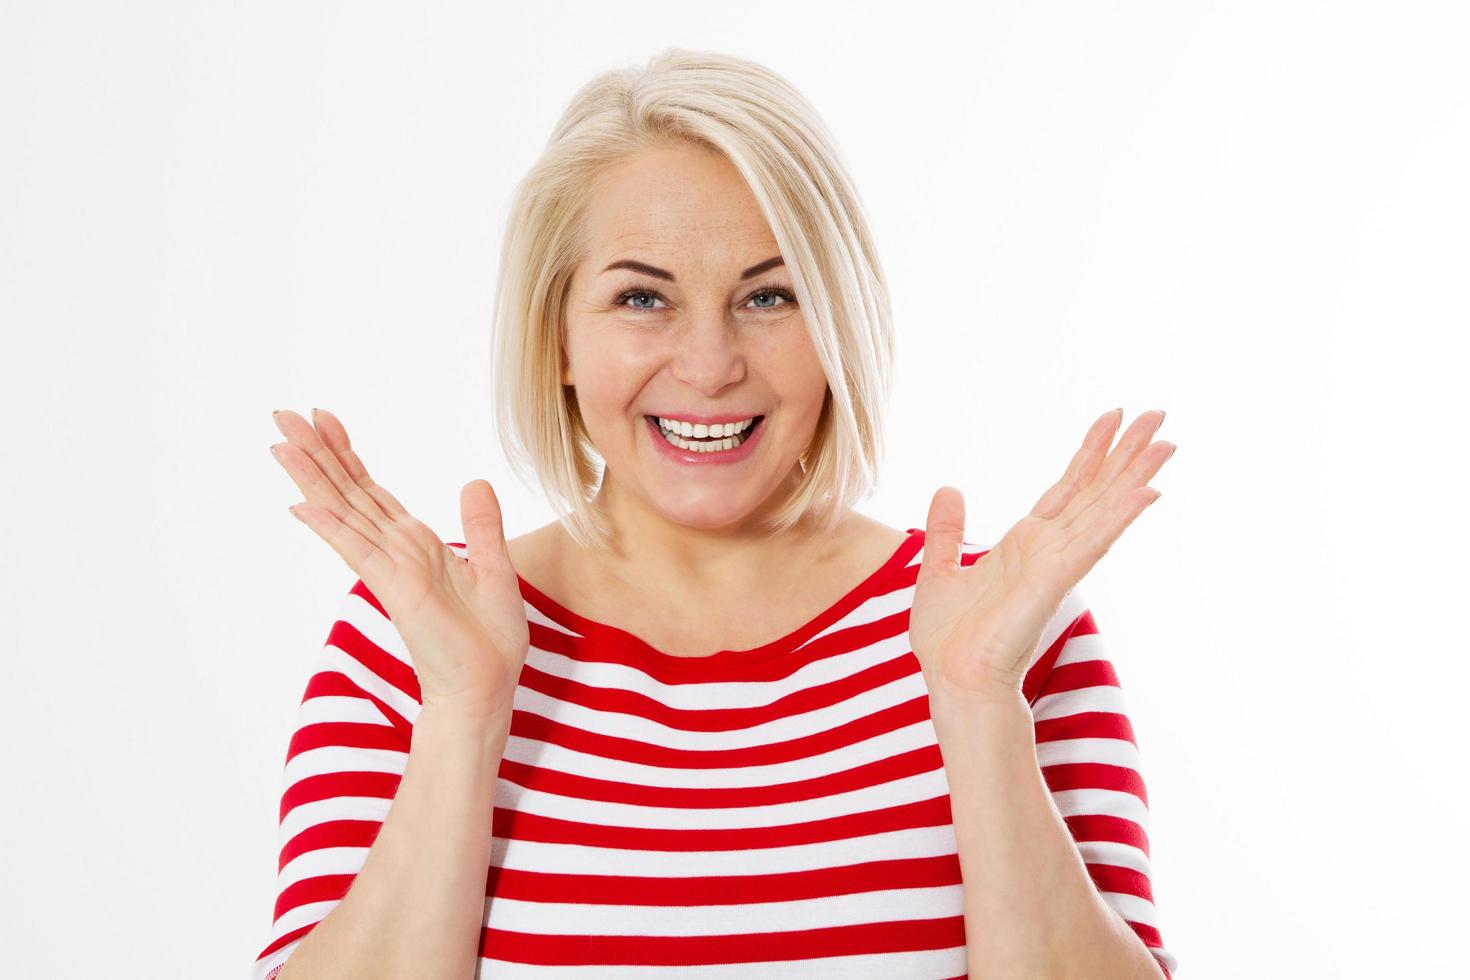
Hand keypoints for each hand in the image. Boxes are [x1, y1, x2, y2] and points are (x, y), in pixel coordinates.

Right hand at [268, 407, 529, 721]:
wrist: (486, 687)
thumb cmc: (489, 640)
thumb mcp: (495, 568)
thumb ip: (482, 525)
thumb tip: (473, 481)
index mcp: (417, 545)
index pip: (373, 492)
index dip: (348, 455)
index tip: (325, 420)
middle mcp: (396, 551)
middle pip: (348, 492)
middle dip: (317, 453)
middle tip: (283, 414)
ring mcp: (390, 569)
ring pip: (344, 512)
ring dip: (312, 477)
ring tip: (279, 442)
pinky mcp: (394, 590)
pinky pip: (358, 551)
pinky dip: (331, 527)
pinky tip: (302, 505)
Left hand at [910, 408, 1174, 701]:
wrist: (953, 680)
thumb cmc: (950, 639)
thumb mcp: (938, 569)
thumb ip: (946, 531)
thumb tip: (948, 490)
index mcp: (1025, 544)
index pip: (1067, 488)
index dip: (1091, 453)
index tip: (1113, 417)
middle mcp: (1048, 549)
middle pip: (1096, 490)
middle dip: (1126, 453)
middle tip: (1158, 414)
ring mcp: (1056, 564)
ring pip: (1103, 509)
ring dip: (1135, 475)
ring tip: (1166, 442)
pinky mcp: (1054, 581)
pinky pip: (1092, 542)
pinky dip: (1119, 516)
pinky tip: (1147, 491)